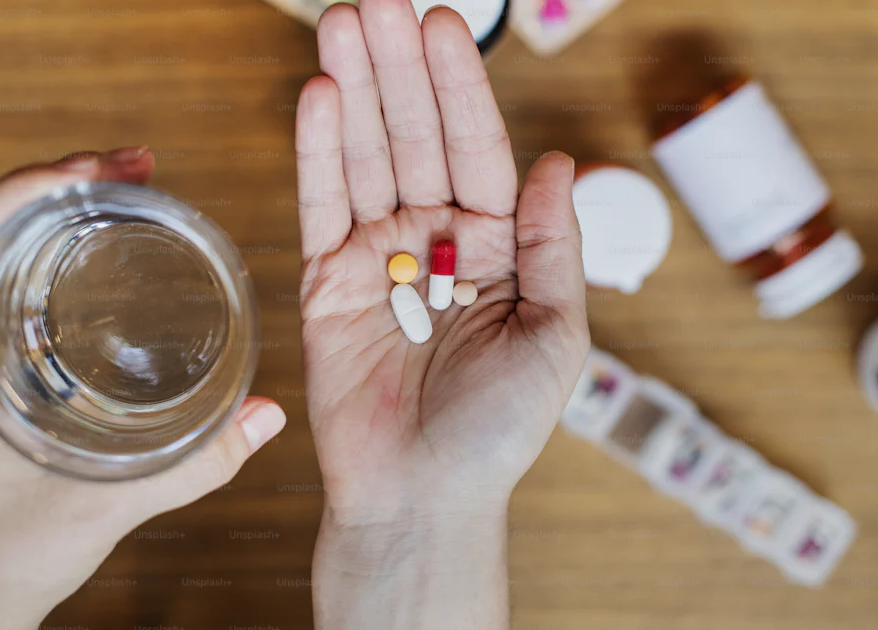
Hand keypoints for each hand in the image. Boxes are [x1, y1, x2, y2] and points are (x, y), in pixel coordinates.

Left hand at [0, 149, 287, 629]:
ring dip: (59, 208)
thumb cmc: (7, 556)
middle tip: (134, 165)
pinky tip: (108, 247)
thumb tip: (267, 415)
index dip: (21, 189)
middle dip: (57, 182)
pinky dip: (58, 248)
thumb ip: (191, 467)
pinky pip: (13, 282)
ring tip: (129, 186)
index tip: (90, 169)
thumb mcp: (101, 509)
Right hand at [297, 2, 588, 627]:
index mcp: (500, 247)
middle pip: (416, 138)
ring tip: (343, 22)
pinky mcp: (327, 282)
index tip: (442, 24)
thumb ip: (556, 246)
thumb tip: (558, 160)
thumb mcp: (555, 335)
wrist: (423, 497)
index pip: (477, 150)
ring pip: (366, 157)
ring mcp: (380, 258)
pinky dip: (319, 151)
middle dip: (399, 69)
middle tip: (378, 0)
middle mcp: (438, 241)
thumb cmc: (498, 429)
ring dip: (356, 90)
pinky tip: (319, 95)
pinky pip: (323, 204)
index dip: (460, 88)